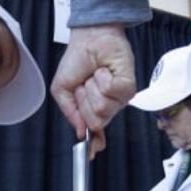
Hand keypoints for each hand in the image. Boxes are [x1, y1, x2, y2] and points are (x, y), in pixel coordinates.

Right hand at [49, 24, 135, 157]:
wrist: (90, 37)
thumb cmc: (77, 60)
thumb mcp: (62, 89)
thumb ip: (70, 112)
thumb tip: (80, 132)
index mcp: (92, 110)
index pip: (95, 132)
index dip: (93, 144)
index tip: (91, 154)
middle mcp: (107, 107)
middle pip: (95, 121)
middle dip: (83, 100)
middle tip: (84, 84)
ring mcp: (119, 99)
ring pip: (103, 108)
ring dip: (92, 88)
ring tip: (94, 75)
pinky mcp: (129, 87)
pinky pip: (113, 93)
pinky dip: (103, 80)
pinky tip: (104, 71)